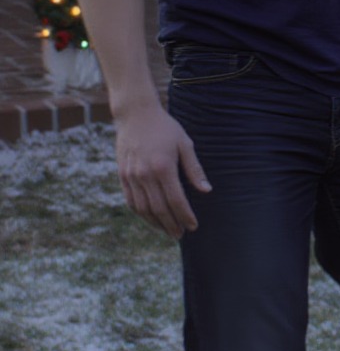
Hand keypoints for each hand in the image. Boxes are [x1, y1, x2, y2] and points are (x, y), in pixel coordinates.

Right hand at [114, 99, 210, 239]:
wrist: (136, 115)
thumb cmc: (166, 129)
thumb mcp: (185, 145)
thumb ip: (194, 169)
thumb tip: (206, 190)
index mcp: (163, 167)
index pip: (176, 200)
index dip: (185, 216)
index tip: (193, 226)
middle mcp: (144, 175)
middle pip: (159, 208)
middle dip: (171, 224)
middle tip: (180, 235)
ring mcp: (131, 176)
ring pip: (142, 208)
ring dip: (155, 223)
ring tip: (167, 230)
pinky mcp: (122, 175)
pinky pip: (130, 201)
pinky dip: (141, 213)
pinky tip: (150, 218)